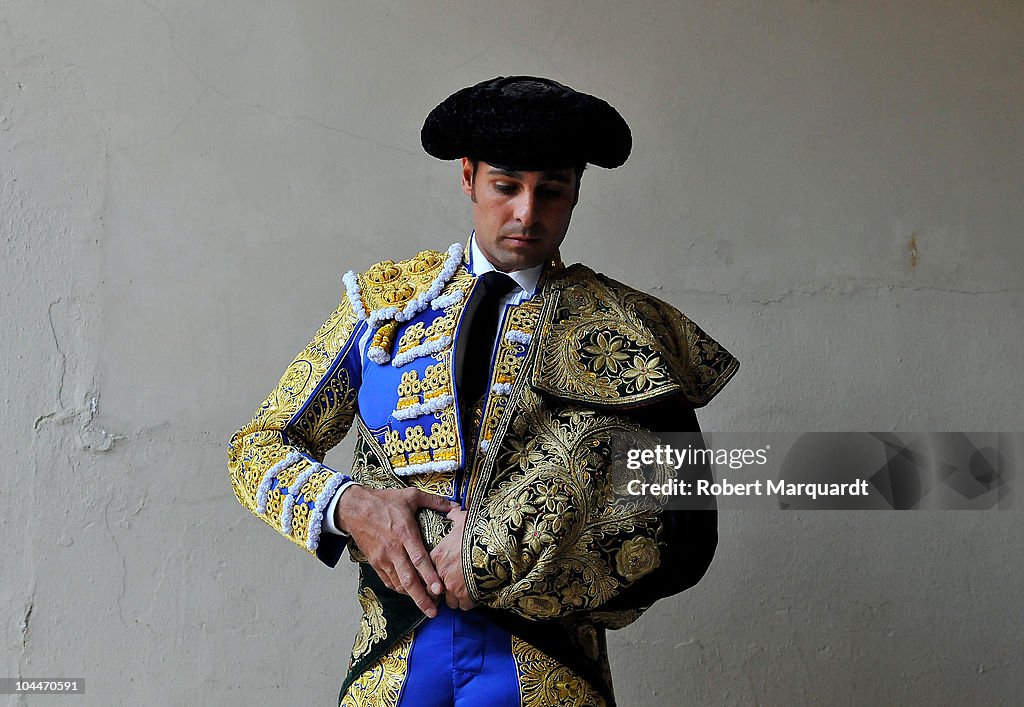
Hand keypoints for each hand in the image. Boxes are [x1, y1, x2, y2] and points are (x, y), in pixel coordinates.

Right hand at [335, 485, 457, 617]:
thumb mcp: (410, 495)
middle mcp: (394, 549)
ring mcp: (383, 558)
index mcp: (404, 533)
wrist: (354, 508)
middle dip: (421, 598)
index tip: (439, 590)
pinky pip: (388, 581)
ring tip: (426, 606)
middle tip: (433, 611)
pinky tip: (409, 594)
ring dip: (412, 597)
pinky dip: (399, 589)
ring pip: (398, 583)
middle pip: (408, 579)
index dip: (429, 576)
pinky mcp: (375, 562)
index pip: (419, 559)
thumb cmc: (383, 501)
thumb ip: (434, 501)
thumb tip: (455, 506)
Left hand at [429, 506, 476, 610]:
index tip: (439, 575)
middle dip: (443, 591)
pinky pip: (464, 605)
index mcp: (437, 556)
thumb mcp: (462, 519)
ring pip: (450, 601)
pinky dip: (469, 602)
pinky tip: (474, 595)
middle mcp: (441, 573)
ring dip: (456, 598)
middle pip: (435, 591)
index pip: (426, 573)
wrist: (493, 544)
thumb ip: (453, 517)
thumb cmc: (476, 531)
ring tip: (464, 592)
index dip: (433, 576)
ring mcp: (453, 586)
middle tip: (451, 587)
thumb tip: (452, 511)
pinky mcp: (466, 595)